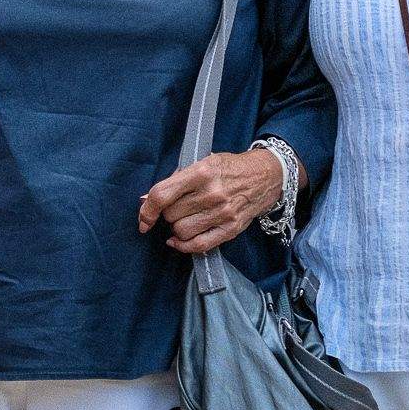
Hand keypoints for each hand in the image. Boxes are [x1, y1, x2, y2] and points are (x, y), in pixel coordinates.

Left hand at [138, 148, 283, 253]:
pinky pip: (199, 245)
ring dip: (176, 228)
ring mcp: (223, 212)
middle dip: (167, 214)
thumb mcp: (201, 163)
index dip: (146, 209)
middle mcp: (212, 193)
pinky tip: (178, 240)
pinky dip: (183, 246)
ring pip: (181, 231)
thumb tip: (145, 200)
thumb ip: (174, 182)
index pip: (162, 195)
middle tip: (176, 208)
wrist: (265, 176)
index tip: (143, 218)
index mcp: (201, 172)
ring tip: (184, 219)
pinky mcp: (232, 228)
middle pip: (171, 215)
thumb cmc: (228, 168)